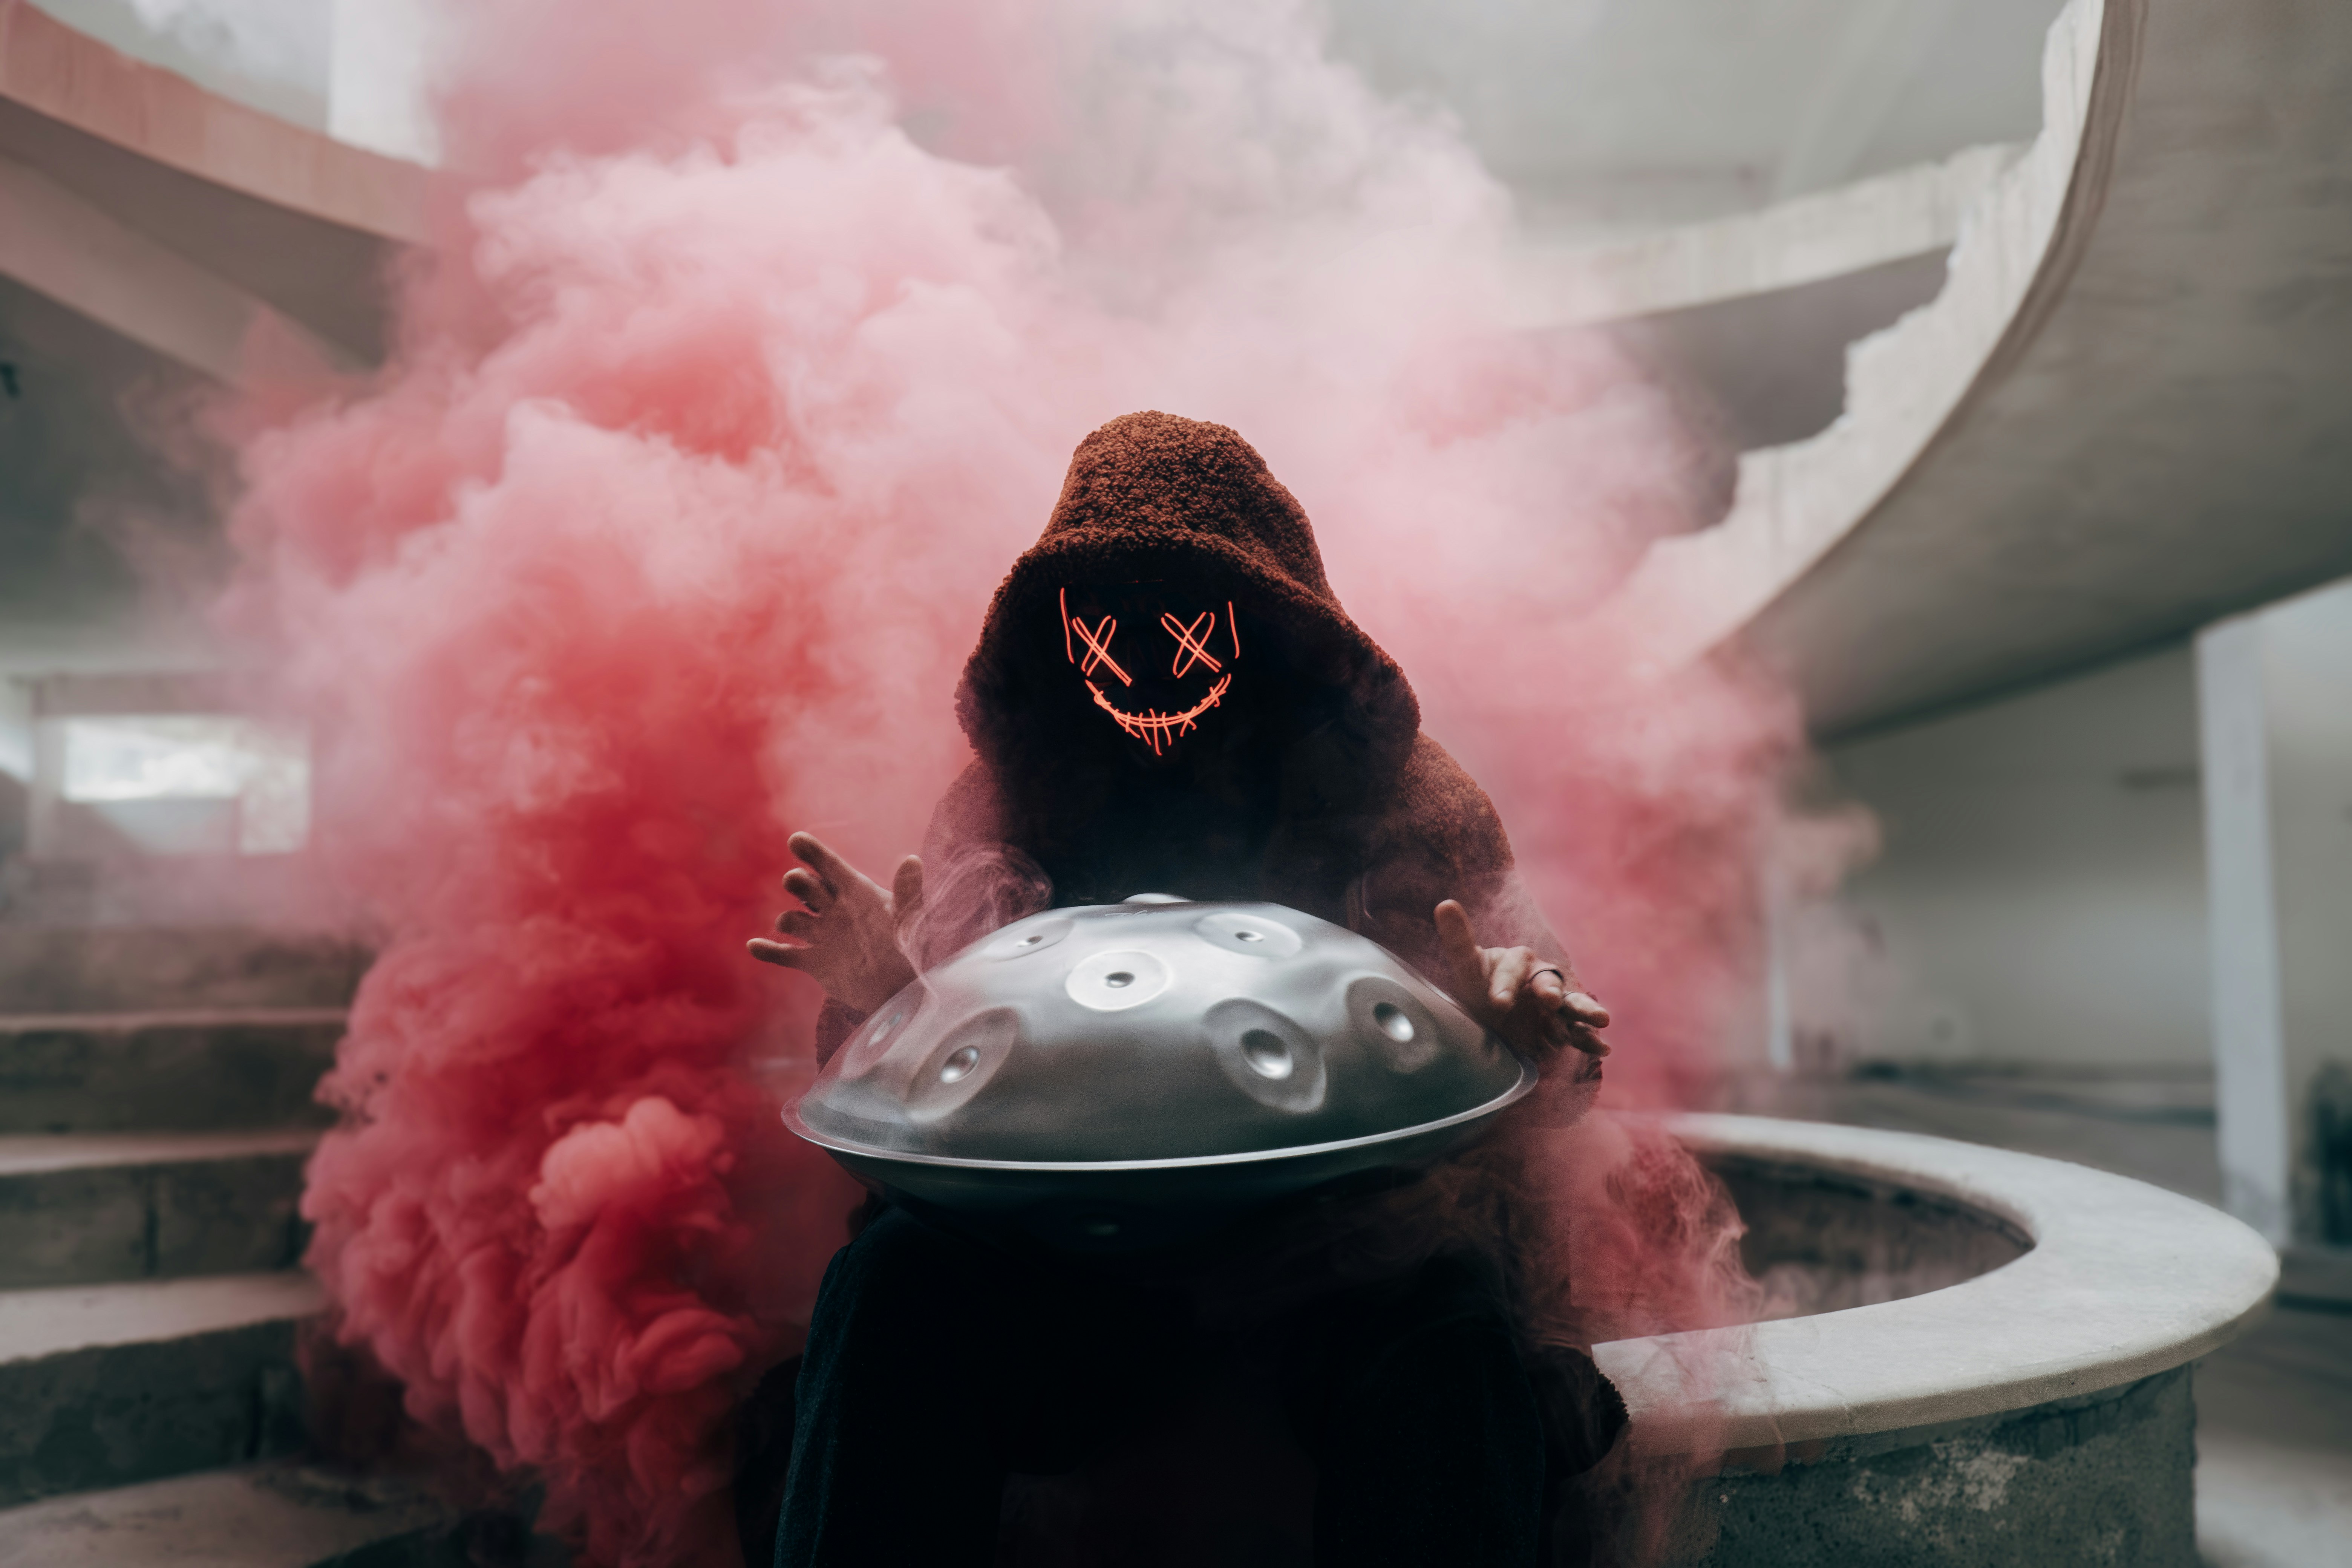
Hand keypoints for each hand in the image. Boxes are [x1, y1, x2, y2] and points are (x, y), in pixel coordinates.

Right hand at [747, 832, 923, 1012]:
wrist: (902, 988)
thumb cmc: (911, 948)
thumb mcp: (912, 919)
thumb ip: (909, 891)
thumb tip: (913, 860)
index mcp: (855, 892)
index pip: (829, 866)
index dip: (813, 853)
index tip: (796, 840)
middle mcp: (833, 910)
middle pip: (805, 887)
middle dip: (797, 882)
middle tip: (797, 881)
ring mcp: (821, 936)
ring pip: (792, 920)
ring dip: (787, 920)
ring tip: (789, 925)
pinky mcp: (813, 962)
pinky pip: (784, 955)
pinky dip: (768, 951)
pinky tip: (754, 946)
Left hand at [1433, 899, 1610, 1060]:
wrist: (1496, 1021)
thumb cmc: (1481, 991)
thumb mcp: (1467, 974)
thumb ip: (1459, 944)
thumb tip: (1444, 903)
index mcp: (1512, 963)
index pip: (1509, 969)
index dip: (1505, 984)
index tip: (1499, 1002)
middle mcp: (1537, 978)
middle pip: (1546, 982)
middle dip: (1549, 992)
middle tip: (1549, 1001)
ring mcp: (1554, 1002)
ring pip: (1571, 1003)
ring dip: (1585, 1009)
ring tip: (1601, 1019)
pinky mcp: (1564, 1026)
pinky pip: (1578, 1031)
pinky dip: (1589, 1038)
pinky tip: (1602, 1047)